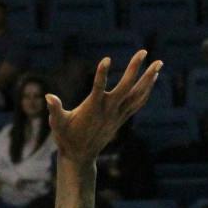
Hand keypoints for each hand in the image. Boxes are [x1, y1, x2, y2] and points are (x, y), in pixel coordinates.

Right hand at [46, 51, 161, 164]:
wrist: (80, 156)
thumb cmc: (66, 137)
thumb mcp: (57, 124)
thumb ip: (54, 110)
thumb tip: (48, 96)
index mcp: (92, 109)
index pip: (98, 88)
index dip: (101, 74)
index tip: (106, 59)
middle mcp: (108, 111)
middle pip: (125, 88)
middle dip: (135, 69)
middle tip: (144, 51)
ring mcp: (117, 115)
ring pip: (137, 95)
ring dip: (149, 79)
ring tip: (159, 64)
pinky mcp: (121, 119)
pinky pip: (138, 103)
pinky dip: (146, 91)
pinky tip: (153, 79)